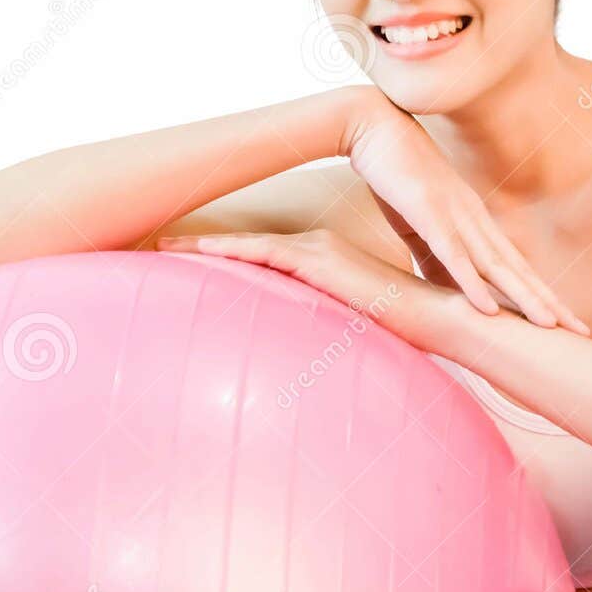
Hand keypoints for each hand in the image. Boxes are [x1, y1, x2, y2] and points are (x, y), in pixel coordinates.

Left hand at [153, 228, 461, 355]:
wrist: (434, 318)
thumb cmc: (398, 329)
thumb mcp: (346, 324)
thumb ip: (318, 325)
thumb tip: (296, 350)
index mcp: (317, 259)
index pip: (258, 254)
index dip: (220, 253)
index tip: (182, 255)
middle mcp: (312, 247)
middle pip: (244, 246)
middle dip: (199, 245)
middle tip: (157, 242)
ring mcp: (315, 250)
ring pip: (247, 246)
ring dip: (204, 246)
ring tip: (163, 244)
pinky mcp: (318, 261)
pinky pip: (264, 253)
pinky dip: (231, 250)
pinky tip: (202, 250)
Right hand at [342, 94, 590, 335]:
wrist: (370, 125)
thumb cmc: (392, 172)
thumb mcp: (415, 224)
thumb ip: (432, 258)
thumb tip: (444, 291)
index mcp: (473, 219)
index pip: (514, 264)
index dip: (540, 293)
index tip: (564, 319)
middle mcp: (473, 217)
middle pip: (517, 268)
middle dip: (549, 301)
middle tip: (581, 330)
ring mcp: (453, 214)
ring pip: (495, 265)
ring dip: (523, 297)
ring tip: (550, 325)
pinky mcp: (427, 214)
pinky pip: (453, 254)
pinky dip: (472, 282)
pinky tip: (487, 308)